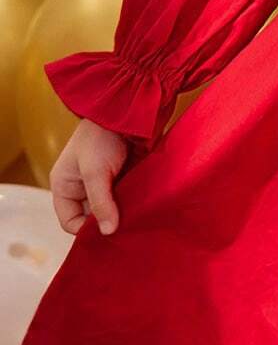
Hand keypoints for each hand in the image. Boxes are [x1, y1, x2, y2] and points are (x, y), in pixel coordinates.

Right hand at [49, 118, 129, 234]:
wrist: (127, 111)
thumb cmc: (101, 136)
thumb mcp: (95, 171)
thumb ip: (100, 202)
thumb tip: (107, 232)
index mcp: (65, 187)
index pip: (70, 222)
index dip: (86, 231)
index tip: (108, 233)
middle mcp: (83, 188)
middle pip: (92, 219)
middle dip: (107, 224)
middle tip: (126, 230)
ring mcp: (104, 184)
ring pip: (112, 211)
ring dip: (123, 215)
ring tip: (137, 220)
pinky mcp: (124, 179)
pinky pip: (127, 200)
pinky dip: (134, 205)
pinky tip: (144, 209)